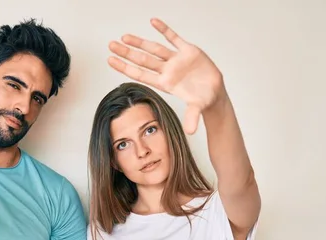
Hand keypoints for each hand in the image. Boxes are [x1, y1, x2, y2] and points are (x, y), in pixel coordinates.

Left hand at [108, 18, 224, 133]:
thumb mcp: (197, 108)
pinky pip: (173, 38)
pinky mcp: (188, 50)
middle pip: (142, 60)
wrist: (214, 91)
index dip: (125, 67)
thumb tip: (191, 131)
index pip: (140, 74)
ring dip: (139, 42)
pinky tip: (153, 22)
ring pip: (154, 48)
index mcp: (165, 83)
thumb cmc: (202, 100)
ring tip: (124, 37)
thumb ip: (192, 117)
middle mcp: (167, 70)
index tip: (110, 60)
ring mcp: (176, 60)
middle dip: (127, 52)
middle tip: (111, 45)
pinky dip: (164, 29)